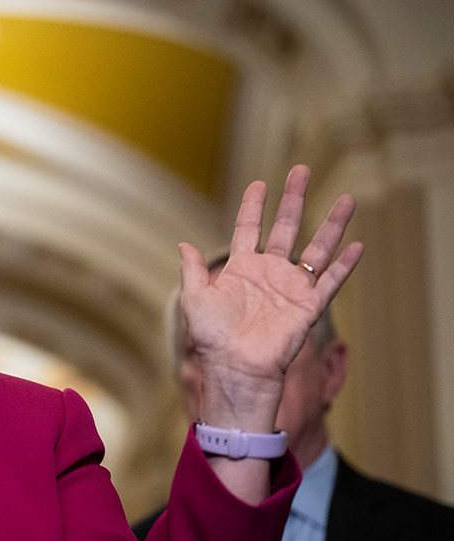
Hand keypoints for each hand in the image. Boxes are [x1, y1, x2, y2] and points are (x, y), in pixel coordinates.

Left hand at [179, 165, 361, 431]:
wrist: (234, 370)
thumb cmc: (211, 340)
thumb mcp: (195, 300)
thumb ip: (192, 271)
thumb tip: (182, 244)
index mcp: (240, 270)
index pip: (248, 229)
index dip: (253, 207)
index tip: (259, 183)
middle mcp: (268, 275)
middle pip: (285, 227)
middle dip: (293, 199)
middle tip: (302, 170)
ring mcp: (290, 289)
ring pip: (316, 249)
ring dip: (332, 224)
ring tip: (346, 198)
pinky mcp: (308, 307)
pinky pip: (330, 281)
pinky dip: (345, 264)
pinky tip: (358, 244)